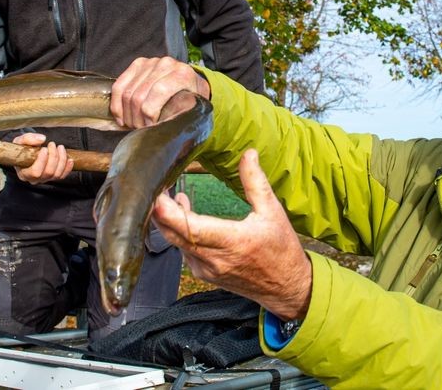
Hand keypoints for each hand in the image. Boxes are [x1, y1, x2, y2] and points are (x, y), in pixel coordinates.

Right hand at [12, 133, 73, 183]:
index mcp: (24, 173)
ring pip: (57, 174)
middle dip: (53, 157)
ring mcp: (45, 179)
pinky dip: (68, 168)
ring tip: (60, 148)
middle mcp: (34, 179)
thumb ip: (28, 139)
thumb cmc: (22, 148)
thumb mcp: (20, 141)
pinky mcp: (53, 178)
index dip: (42, 160)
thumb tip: (42, 139)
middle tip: (52, 144)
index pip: (35, 172)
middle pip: (48, 172)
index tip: (44, 148)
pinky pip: (63, 176)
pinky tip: (69, 159)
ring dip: (61, 160)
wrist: (27, 152)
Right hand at [111, 57, 210, 128]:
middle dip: (137, 119)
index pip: (159, 92)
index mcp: (182, 74)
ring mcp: (150, 62)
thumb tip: (167, 135)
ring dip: (127, 115)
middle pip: (140, 95)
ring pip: (127, 92)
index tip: (150, 129)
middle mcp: (166, 64)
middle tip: (140, 131)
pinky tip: (121, 118)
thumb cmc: (193, 100)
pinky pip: (119, 85)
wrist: (192, 83)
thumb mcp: (195, 109)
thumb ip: (184, 117)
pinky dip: (116, 104)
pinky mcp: (137, 64)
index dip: (150, 114)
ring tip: (133, 126)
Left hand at [151, 148, 311, 320]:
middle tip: (154, 186)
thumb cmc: (281, 249)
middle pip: (173, 234)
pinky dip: (177, 232)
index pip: (190, 227)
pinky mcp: (204, 274)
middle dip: (158, 211)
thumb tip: (248, 153)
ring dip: (167, 221)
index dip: (168, 211)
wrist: (287, 288)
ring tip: (166, 196)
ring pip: (175, 243)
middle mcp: (215, 259)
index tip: (156, 192)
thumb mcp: (272, 211)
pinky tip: (183, 215)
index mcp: (233, 241)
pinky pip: (183, 251)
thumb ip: (255, 182)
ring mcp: (207, 270)